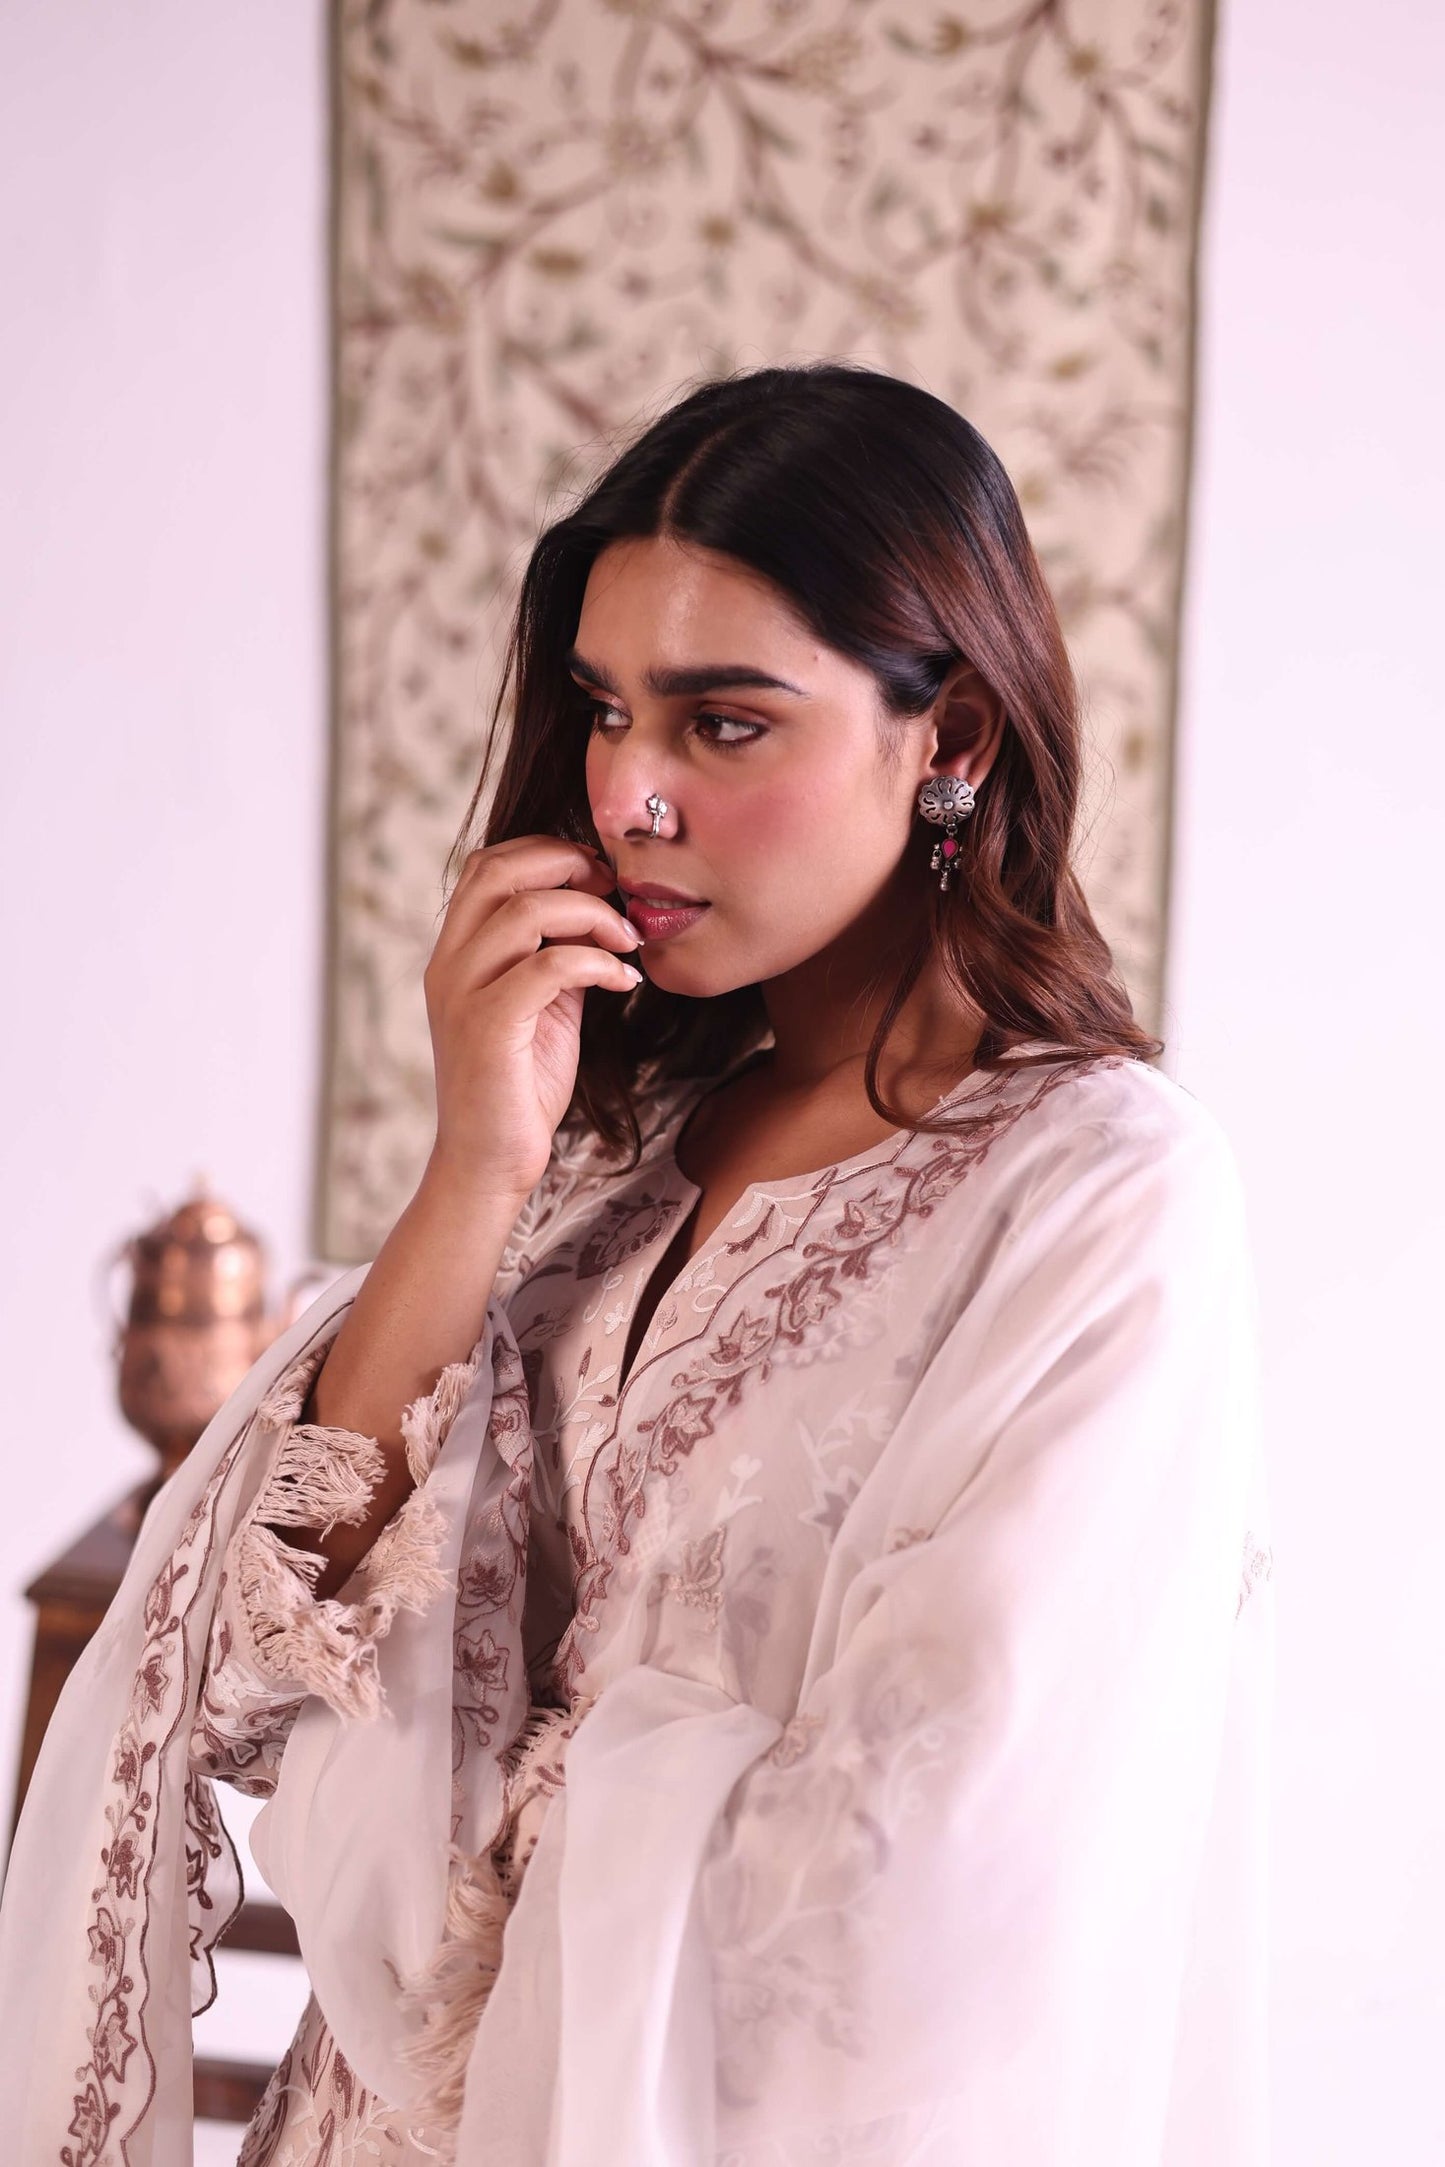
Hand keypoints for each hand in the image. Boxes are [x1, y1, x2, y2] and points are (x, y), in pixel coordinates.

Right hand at [420, 835, 642, 1203]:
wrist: (489, 1163)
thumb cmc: (519, 1087)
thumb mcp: (542, 1006)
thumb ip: (557, 957)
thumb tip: (601, 915)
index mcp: (455, 952)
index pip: (487, 864)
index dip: (547, 852)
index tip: (599, 875)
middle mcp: (449, 963)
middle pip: (499, 869)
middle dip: (568, 865)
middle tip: (615, 892)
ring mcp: (463, 993)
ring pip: (527, 910)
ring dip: (594, 916)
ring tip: (627, 941)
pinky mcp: (489, 1026)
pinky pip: (549, 966)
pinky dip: (598, 963)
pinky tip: (624, 982)